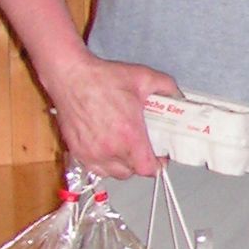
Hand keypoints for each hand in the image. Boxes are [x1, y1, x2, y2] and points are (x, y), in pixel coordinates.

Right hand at [45, 52, 179, 178]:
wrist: (70, 76)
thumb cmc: (101, 78)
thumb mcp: (143, 78)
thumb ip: (167, 88)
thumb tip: (179, 96)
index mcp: (129, 136)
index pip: (148, 169)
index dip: (157, 165)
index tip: (159, 156)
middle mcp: (110, 149)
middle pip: (132, 172)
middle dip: (140, 162)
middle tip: (142, 148)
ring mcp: (91, 153)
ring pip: (113, 173)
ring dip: (122, 165)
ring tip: (124, 148)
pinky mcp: (77, 151)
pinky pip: (95, 168)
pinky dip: (103, 163)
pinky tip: (107, 148)